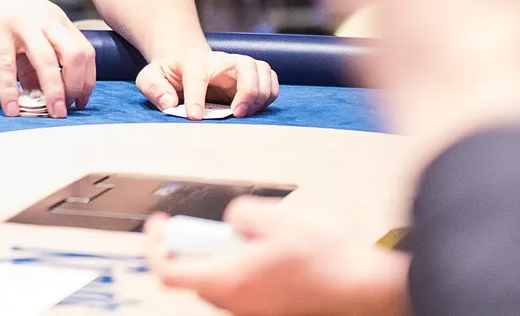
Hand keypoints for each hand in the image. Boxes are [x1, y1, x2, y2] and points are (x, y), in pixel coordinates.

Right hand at [0, 0, 95, 116]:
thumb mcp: (23, 30)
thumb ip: (32, 60)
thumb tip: (39, 94)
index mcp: (56, 19)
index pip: (85, 52)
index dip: (87, 81)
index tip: (81, 103)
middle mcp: (45, 19)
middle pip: (75, 55)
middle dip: (77, 87)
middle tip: (66, 110)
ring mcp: (22, 23)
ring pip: (48, 61)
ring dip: (54, 91)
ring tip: (52, 114)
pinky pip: (7, 64)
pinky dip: (10, 90)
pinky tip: (11, 108)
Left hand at [136, 48, 278, 119]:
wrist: (183, 65)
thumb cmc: (168, 75)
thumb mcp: (150, 77)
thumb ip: (153, 87)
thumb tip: (169, 103)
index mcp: (192, 59)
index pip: (198, 73)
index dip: (197, 95)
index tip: (194, 117)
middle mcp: (220, 59)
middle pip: (244, 64)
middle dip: (246, 90)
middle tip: (236, 114)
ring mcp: (237, 66)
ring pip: (262, 69)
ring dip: (260, 94)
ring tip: (245, 114)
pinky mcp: (250, 76)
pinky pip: (270, 79)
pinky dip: (269, 94)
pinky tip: (255, 110)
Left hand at [143, 197, 408, 315]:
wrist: (365, 287)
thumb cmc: (328, 258)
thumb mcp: (275, 216)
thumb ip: (239, 212)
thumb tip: (231, 219)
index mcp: (228, 280)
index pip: (166, 271)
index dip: (154, 245)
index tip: (158, 226)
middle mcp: (236, 303)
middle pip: (192, 275)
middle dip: (197, 246)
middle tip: (215, 226)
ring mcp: (254, 311)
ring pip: (219, 281)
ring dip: (224, 256)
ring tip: (254, 237)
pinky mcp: (270, 310)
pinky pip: (243, 288)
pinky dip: (245, 267)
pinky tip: (272, 253)